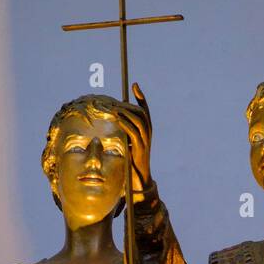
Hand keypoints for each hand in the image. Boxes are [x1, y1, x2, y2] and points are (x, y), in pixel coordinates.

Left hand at [117, 82, 152, 199]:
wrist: (139, 178)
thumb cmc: (132, 161)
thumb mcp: (128, 142)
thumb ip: (125, 131)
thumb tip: (116, 119)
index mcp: (146, 131)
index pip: (145, 110)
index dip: (141, 97)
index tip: (134, 84)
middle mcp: (148, 134)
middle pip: (142, 113)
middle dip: (131, 104)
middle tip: (118, 100)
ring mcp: (145, 141)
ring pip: (139, 121)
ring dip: (127, 113)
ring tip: (115, 108)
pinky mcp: (140, 148)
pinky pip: (134, 132)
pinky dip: (126, 124)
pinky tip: (118, 119)